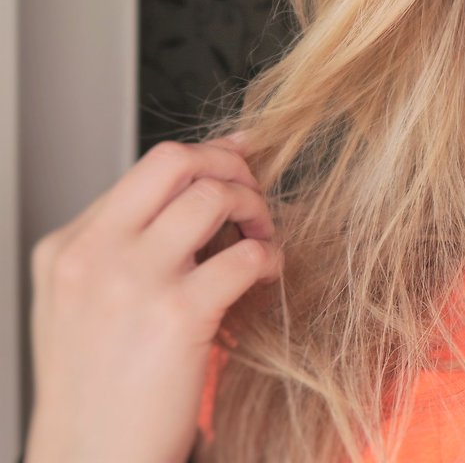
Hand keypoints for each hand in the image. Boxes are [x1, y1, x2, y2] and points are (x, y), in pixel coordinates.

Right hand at [23, 134, 281, 462]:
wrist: (89, 462)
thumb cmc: (100, 388)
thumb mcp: (82, 304)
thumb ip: (123, 247)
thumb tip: (194, 188)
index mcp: (66, 247)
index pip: (147, 168)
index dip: (206, 159)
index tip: (240, 160)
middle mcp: (92, 255)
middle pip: (175, 161)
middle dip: (231, 166)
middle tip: (254, 195)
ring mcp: (131, 282)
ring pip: (214, 196)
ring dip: (255, 209)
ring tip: (262, 238)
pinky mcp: (177, 316)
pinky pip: (245, 255)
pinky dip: (270, 257)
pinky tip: (267, 277)